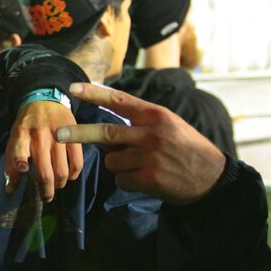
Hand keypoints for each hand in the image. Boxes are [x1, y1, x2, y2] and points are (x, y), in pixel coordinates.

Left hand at [6, 100, 83, 201]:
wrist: (45, 99)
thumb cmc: (27, 125)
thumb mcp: (14, 138)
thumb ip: (11, 164)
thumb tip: (10, 190)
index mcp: (21, 135)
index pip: (19, 148)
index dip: (20, 160)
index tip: (24, 169)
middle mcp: (39, 136)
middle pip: (45, 171)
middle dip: (46, 190)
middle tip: (46, 197)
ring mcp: (59, 135)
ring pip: (62, 170)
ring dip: (60, 184)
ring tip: (57, 186)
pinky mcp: (74, 135)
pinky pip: (77, 162)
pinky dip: (74, 174)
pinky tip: (69, 176)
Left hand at [55, 83, 224, 204]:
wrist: (211, 176)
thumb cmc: (185, 148)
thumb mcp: (166, 126)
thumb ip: (137, 125)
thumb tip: (100, 131)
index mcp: (154, 115)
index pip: (119, 101)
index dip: (94, 94)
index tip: (72, 89)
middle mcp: (151, 133)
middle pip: (105, 132)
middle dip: (78, 134)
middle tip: (59, 134)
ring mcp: (149, 156)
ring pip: (112, 161)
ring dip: (118, 166)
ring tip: (141, 166)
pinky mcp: (149, 178)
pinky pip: (121, 180)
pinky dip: (128, 182)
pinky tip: (147, 179)